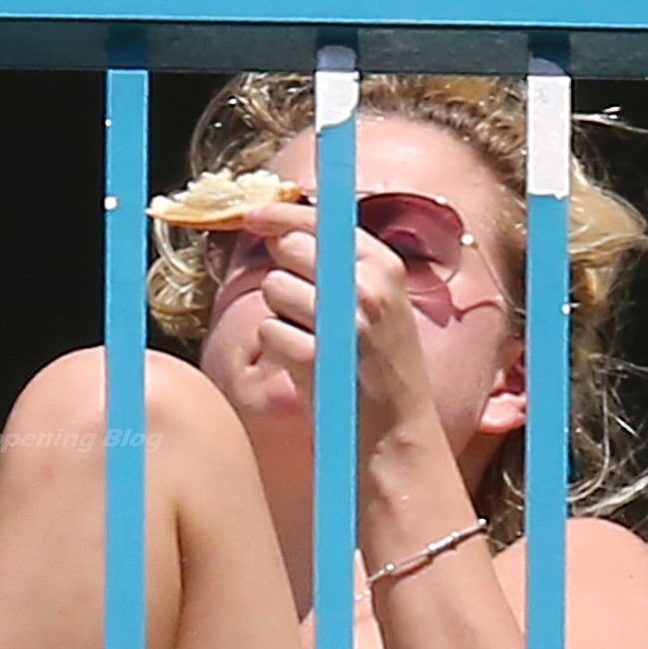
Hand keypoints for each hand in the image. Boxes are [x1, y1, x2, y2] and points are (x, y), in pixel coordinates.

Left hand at [238, 202, 440, 460]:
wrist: (395, 434)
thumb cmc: (378, 369)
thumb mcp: (376, 306)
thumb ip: (337, 267)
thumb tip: (281, 233)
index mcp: (384, 266)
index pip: (321, 220)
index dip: (280, 214)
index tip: (252, 215)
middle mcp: (367, 286)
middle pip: (289, 248)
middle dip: (284, 273)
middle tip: (303, 307)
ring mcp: (342, 320)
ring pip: (273, 288)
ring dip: (281, 315)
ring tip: (315, 342)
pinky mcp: (316, 355)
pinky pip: (268, 331)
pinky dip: (278, 349)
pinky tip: (307, 366)